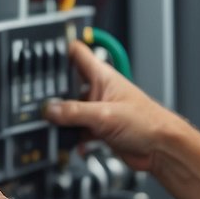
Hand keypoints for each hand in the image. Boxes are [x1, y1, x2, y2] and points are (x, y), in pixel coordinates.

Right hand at [44, 40, 179, 172]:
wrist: (161, 149)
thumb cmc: (148, 122)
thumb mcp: (104, 115)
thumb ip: (74, 112)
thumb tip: (49, 110)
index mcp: (102, 76)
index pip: (76, 53)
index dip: (59, 49)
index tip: (40, 52)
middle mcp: (98, 90)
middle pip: (68, 84)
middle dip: (53, 92)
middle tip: (38, 98)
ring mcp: (98, 110)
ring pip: (70, 110)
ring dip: (62, 119)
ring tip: (51, 124)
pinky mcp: (99, 129)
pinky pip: (77, 130)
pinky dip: (72, 136)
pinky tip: (70, 141)